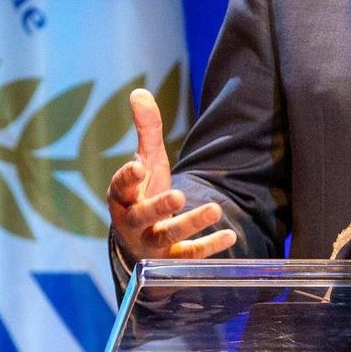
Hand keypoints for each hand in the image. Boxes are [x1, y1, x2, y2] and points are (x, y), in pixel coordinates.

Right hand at [106, 88, 236, 261]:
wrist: (139, 240)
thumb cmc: (144, 193)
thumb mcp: (146, 161)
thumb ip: (146, 130)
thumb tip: (139, 92)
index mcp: (123, 197)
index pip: (120, 187)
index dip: (128, 177)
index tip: (139, 166)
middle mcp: (132, 222)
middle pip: (141, 216)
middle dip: (158, 206)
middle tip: (178, 195)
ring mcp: (150, 243)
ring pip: (166, 237)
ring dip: (189, 224)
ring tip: (214, 209)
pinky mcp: (170, 259)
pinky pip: (188, 256)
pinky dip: (208, 247)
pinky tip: (230, 236)